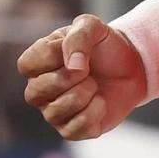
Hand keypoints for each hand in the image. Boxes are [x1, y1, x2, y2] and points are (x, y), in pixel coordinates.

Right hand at [18, 13, 146, 141]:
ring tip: (94, 84)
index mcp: (37, 62)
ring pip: (55, 113)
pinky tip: (101, 101)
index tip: (77, 49)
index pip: (26, 66)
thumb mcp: (93, 27)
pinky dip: (94, 112)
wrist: (132, 66)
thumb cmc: (105, 46)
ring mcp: (53, 111)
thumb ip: (79, 37)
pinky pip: (74, 130)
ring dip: (84, 94)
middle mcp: (39, 89)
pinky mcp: (71, 130)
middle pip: (35, 93)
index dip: (53, 57)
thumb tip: (73, 67)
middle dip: (70, 78)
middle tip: (88, 70)